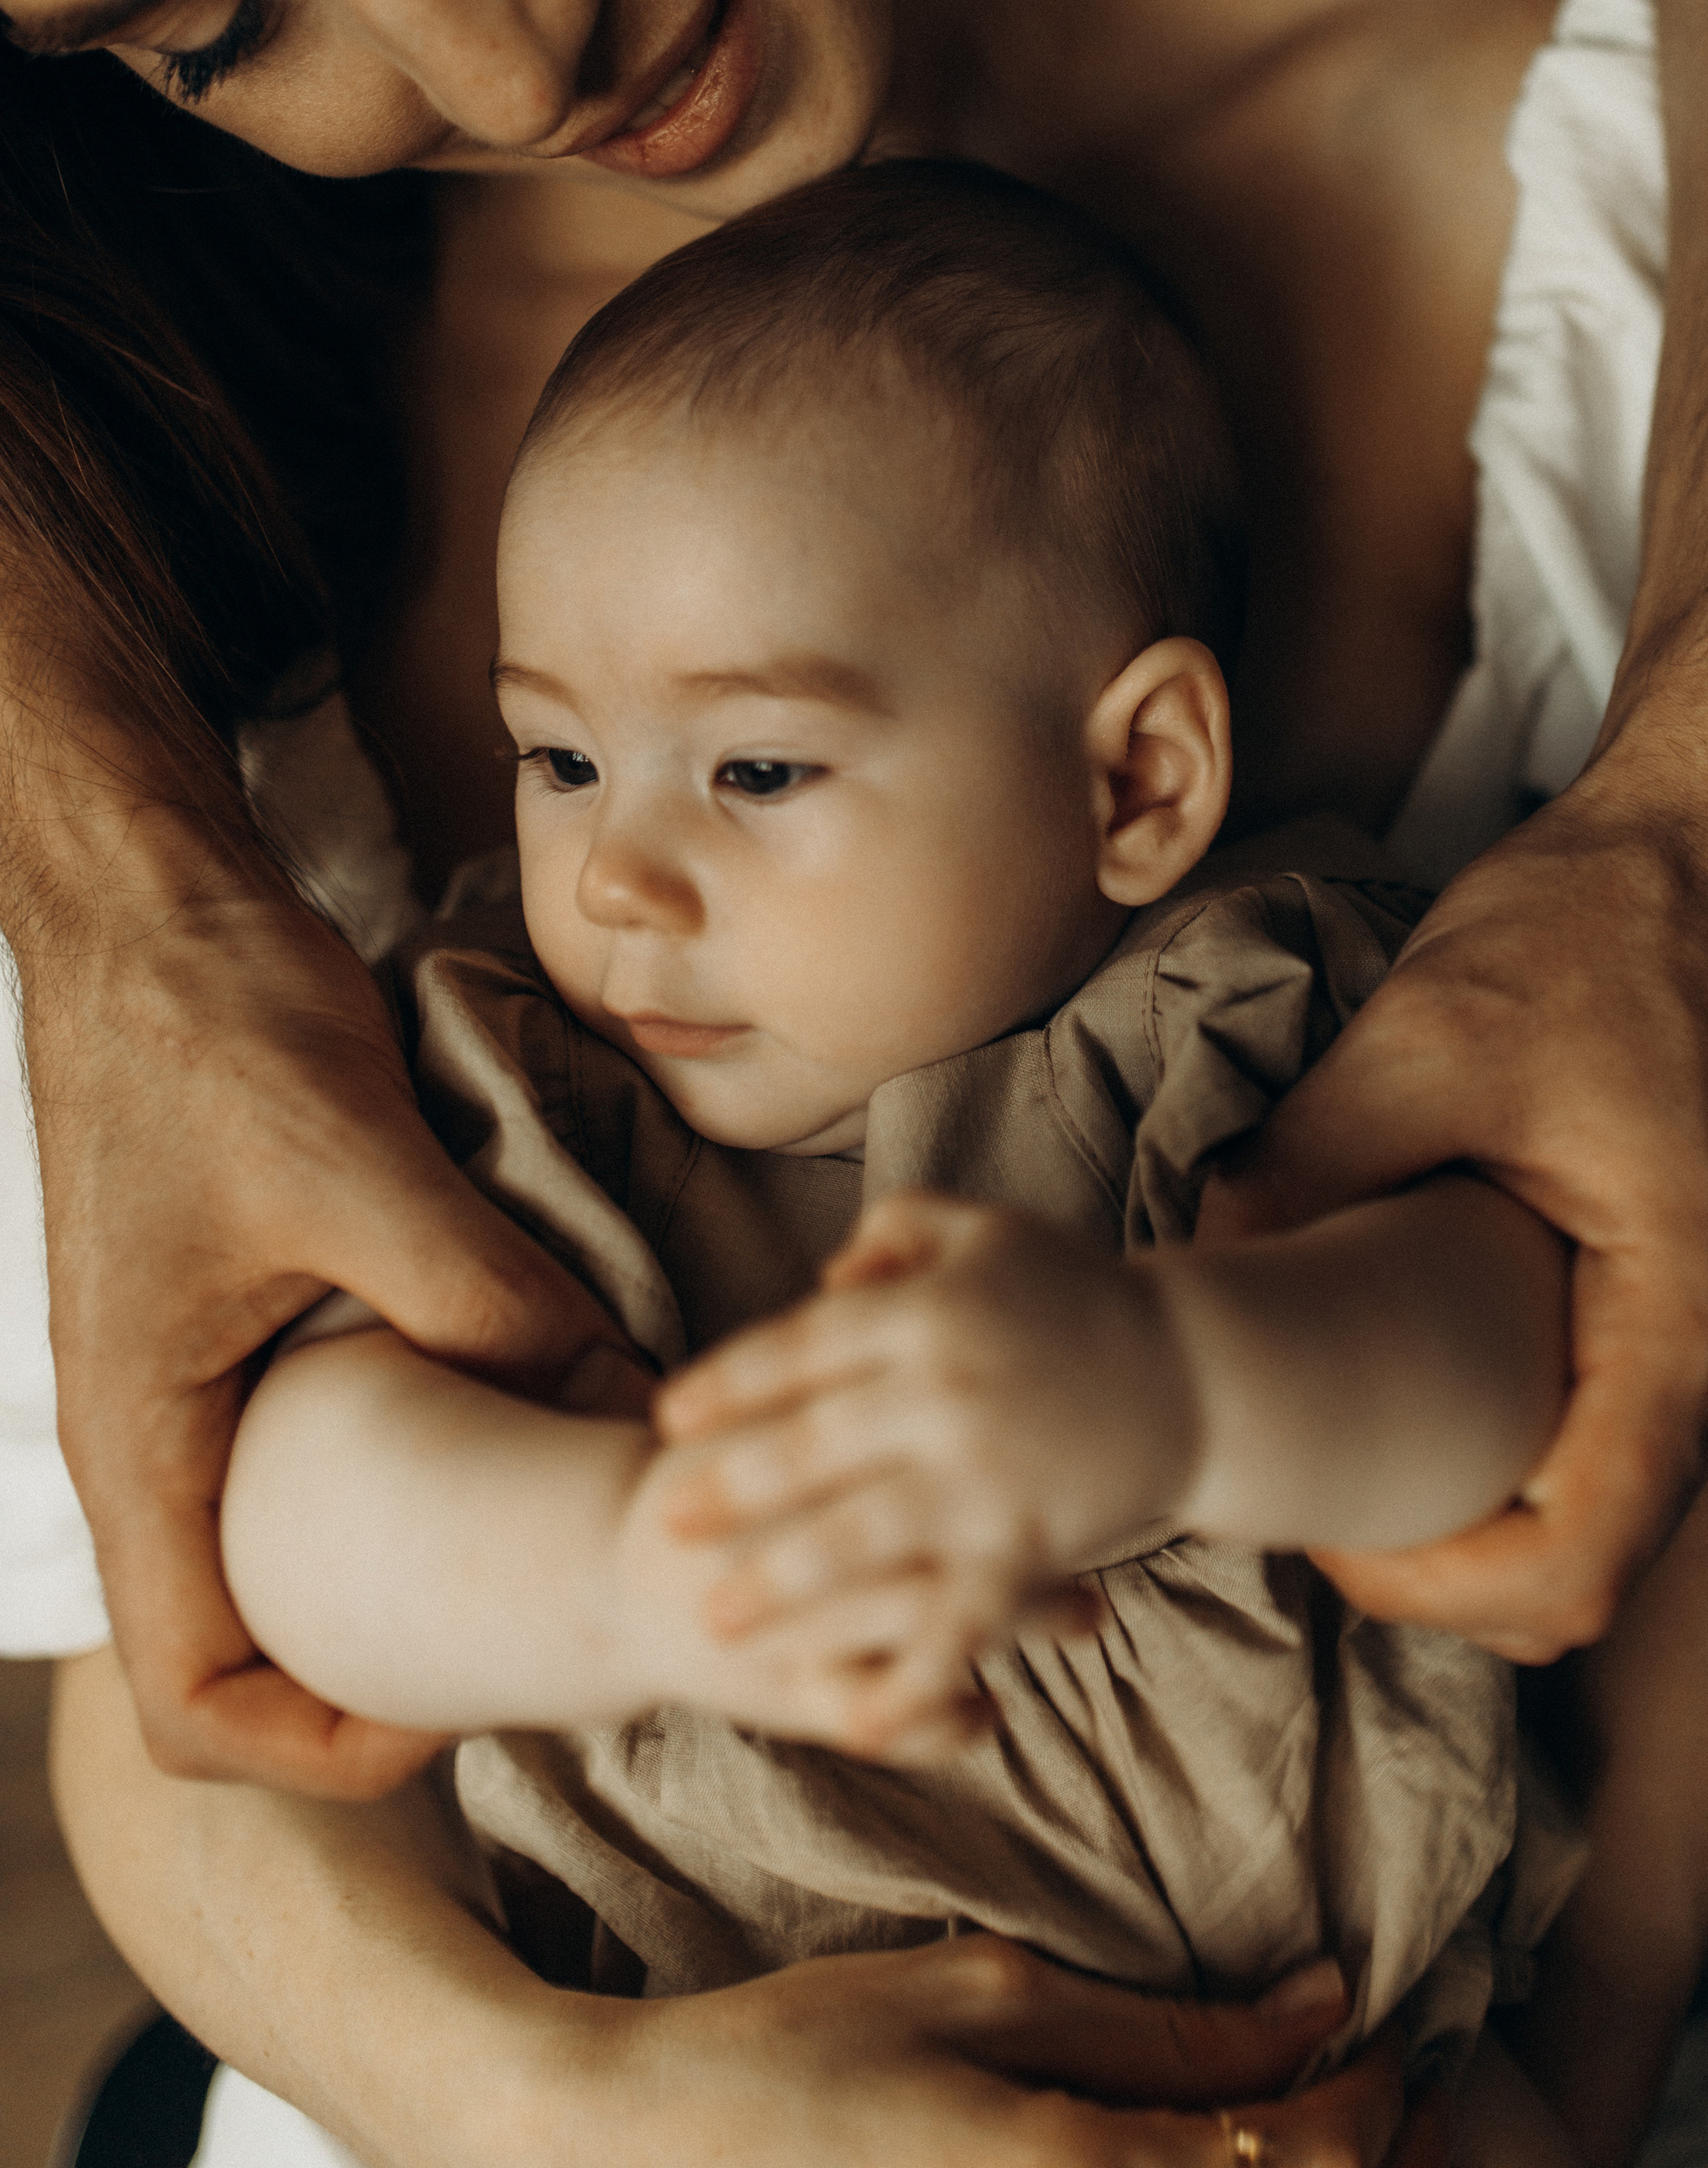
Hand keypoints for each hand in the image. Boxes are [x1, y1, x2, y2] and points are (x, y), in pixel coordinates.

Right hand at [27, 866, 625, 1793]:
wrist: (148, 905)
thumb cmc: (211, 1030)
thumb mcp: (361, 1170)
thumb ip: (482, 1295)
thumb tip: (618, 1397)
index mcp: (138, 1445)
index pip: (190, 1704)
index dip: (318, 1753)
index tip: (452, 1716)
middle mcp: (148, 1438)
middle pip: (242, 1646)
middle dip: (377, 1675)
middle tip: (529, 1641)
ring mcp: (186, 1377)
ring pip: (280, 1547)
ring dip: (396, 1569)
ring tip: (536, 1543)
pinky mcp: (233, 1313)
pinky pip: (303, 1450)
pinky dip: (396, 1467)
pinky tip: (501, 1414)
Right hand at [534, 1935, 1406, 2167]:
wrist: (641, 2149)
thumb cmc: (809, 2050)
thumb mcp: (989, 1996)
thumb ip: (1163, 2029)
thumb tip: (1318, 2007)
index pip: (1306, 2160)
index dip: (1379, 2100)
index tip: (1391, 2039)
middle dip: (1372, 2167)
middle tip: (1395, 2101)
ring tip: (1324, 2144)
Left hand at [649, 1192, 1197, 1750]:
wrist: (1198, 1371)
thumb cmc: (1080, 1297)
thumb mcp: (989, 1233)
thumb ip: (898, 1234)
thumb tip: (824, 1282)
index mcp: (930, 1311)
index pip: (803, 1348)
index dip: (730, 1382)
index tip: (668, 1416)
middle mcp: (950, 1391)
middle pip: (814, 1447)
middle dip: (733, 1489)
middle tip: (667, 1525)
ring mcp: (990, 1473)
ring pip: (863, 1539)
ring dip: (784, 1584)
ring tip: (717, 1619)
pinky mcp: (1031, 1543)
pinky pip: (960, 1619)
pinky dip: (911, 1674)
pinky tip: (859, 1720)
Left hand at [1201, 758, 1707, 1662]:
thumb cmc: (1611, 920)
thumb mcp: (1428, 1037)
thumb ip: (1310, 1168)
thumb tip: (1200, 1263)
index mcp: (1690, 1317)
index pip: (1574, 1567)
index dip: (1428, 1591)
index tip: (1316, 1532)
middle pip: (1589, 1563)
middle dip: (1439, 1566)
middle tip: (1305, 1492)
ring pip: (1603, 1502)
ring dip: (1478, 1505)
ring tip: (1347, 1435)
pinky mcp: (1705, 1290)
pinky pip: (1616, 1426)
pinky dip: (1518, 1436)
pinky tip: (1423, 1368)